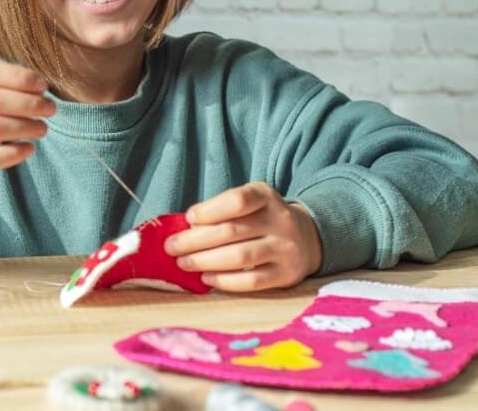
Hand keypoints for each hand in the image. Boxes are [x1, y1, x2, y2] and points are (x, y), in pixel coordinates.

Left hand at [164, 182, 321, 291]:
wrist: (306, 238)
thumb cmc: (262, 219)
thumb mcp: (249, 204)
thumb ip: (221, 212)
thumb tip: (183, 231)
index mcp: (266, 196)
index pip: (237, 200)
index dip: (209, 210)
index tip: (188, 219)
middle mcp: (280, 221)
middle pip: (232, 231)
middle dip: (195, 240)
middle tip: (171, 248)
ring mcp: (285, 249)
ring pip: (240, 257)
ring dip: (205, 261)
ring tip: (183, 263)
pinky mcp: (286, 275)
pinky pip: (251, 282)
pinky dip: (225, 281)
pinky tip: (206, 278)